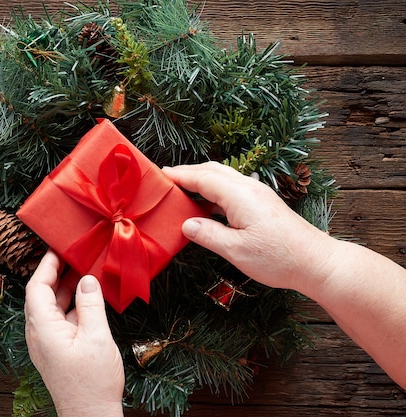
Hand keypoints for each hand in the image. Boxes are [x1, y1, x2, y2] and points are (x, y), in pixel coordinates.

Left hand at [24, 250, 124, 416]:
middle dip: (56, 273)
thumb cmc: (92, 382)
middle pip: (41, 295)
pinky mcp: (57, 349)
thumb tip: (87, 279)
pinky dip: (72, 304)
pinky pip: (60, 319)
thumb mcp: (96, 336)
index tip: (57, 248)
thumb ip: (90, 304)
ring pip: (51, 307)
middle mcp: (40, 334)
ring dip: (65, 288)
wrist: (90, 415)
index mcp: (43, 328)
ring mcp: (47, 342)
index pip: (36, 287)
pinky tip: (88, 297)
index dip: (45, 265)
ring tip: (83, 270)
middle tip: (72, 255)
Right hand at [163, 162, 335, 292]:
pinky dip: (214, 191)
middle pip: (213, 171)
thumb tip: (186, 224)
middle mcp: (249, 187)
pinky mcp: (263, 203)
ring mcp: (258, 193)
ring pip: (224, 177)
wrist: (316, 262)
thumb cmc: (278, 258)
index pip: (202, 177)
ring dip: (201, 180)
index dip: (180, 175)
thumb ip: (208, 235)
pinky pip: (233, 188)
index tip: (160, 175)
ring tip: (182, 190)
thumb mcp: (236, 251)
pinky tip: (206, 206)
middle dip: (188, 172)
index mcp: (239, 195)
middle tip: (167, 180)